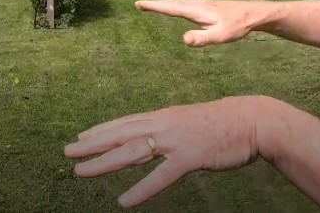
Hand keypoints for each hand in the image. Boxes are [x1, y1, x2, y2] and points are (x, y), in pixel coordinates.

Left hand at [64, 96, 261, 207]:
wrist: (253, 119)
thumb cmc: (226, 123)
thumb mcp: (192, 122)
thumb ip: (173, 130)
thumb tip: (159, 139)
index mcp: (166, 117)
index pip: (127, 123)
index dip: (103, 131)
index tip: (81, 136)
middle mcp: (166, 125)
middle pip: (121, 135)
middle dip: (92, 144)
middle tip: (67, 151)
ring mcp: (177, 140)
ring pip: (132, 152)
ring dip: (104, 163)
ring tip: (80, 171)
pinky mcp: (191, 156)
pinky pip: (161, 176)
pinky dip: (142, 189)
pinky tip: (124, 202)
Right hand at [135, 0, 270, 46]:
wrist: (253, 14)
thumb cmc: (238, 26)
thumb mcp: (221, 36)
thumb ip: (203, 38)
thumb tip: (184, 39)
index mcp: (197, 10)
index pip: (171, 8)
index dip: (155, 6)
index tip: (140, 3)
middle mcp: (198, 5)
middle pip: (172, 4)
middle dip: (155, 4)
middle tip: (139, 4)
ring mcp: (203, 5)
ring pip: (179, 4)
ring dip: (165, 4)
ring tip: (153, 6)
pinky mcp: (208, 8)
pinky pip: (186, 6)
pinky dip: (175, 6)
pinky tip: (177, 10)